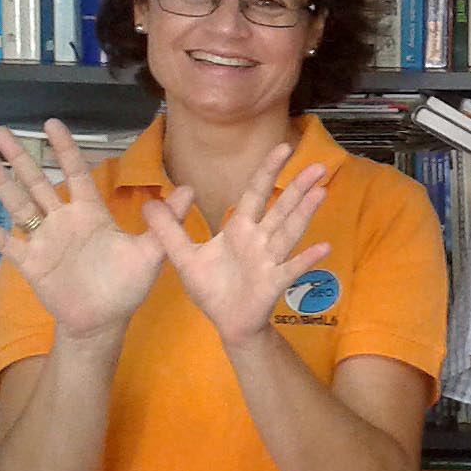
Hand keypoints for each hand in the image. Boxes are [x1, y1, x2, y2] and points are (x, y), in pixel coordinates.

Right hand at [0, 119, 192, 340]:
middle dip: (21, 157)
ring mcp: (45, 239)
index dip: (65, 149)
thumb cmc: (127, 286)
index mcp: (91, 214)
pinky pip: (3, 241)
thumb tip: (190, 189)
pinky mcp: (30, 261)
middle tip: (2, 130)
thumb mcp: (151, 252)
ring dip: (1, 182)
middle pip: (39, 181)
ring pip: (19, 204)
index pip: (76, 173)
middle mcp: (64, 220)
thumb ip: (166, 221)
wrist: (104, 321)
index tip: (52, 124)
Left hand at [142, 142, 330, 348]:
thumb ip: (168, 230)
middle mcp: (259, 240)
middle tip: (317, 166)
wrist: (227, 323)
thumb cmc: (212, 288)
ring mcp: (269, 261)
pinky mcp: (273, 283)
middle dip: (298, 188)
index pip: (255, 194)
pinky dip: (306, 259)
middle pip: (280, 209)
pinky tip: (323, 247)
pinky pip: (291, 269)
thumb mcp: (184, 256)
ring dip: (304, 213)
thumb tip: (148, 203)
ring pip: (289, 232)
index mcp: (240, 229)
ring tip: (321, 193)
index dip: (267, 171)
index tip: (283, 148)